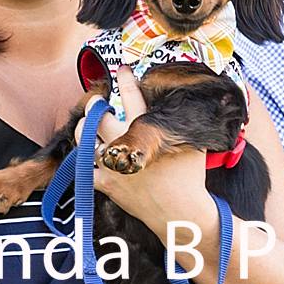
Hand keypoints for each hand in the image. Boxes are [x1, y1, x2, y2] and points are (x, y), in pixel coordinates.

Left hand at [91, 67, 210, 232]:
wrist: (181, 213)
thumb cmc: (190, 178)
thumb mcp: (194, 144)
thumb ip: (186, 122)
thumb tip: (199, 100)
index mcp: (146, 131)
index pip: (131, 96)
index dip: (125, 79)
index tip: (122, 70)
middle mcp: (126, 145)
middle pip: (99, 116)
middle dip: (94, 104)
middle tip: (96, 100)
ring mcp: (113, 165)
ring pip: (86, 140)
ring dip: (84, 128)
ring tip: (86, 123)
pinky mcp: (107, 185)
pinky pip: (85, 170)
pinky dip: (84, 162)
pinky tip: (87, 155)